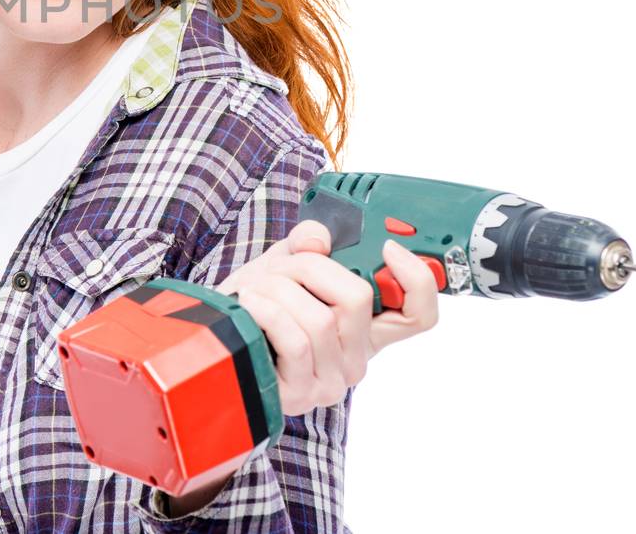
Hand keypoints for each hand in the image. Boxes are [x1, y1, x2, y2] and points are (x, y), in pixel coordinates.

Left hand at [217, 219, 440, 416]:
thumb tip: (318, 240)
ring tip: (257, 289)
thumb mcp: (284, 262)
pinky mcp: (299, 394)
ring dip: (279, 289)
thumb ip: (307, 243)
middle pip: (357, 300)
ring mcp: (330, 381)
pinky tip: (250, 303)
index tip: (387, 247)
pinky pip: (294, 340)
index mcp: (365, 327)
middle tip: (283, 268)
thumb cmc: (258, 303)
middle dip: (310, 268)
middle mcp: (356, 359)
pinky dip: (267, 310)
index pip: (419, 314)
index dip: (416, 279)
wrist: (216, 334)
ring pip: (320, 319)